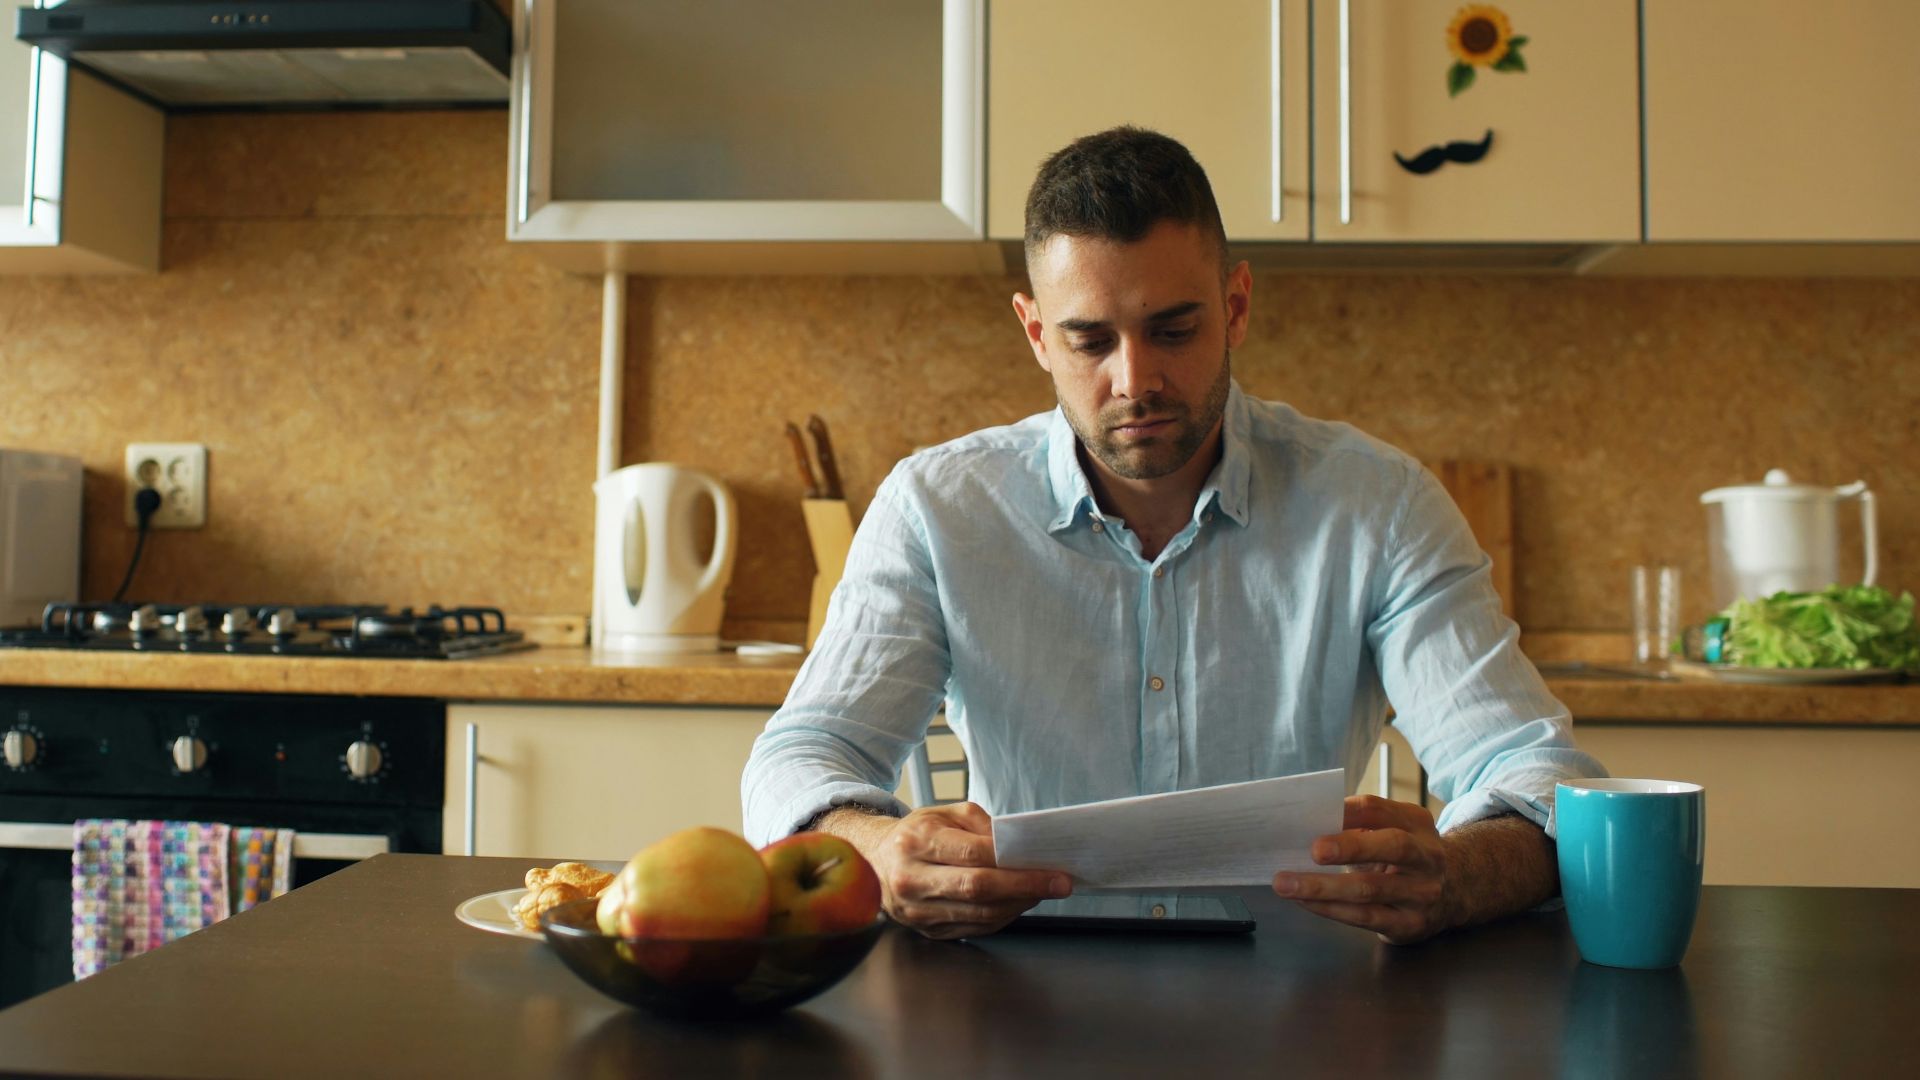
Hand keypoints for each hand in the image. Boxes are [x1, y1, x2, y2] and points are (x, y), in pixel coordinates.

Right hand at [870, 802, 1071, 939]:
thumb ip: (981, 825)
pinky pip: (974, 928)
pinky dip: (1002, 916)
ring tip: (1042, 891)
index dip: (1015, 863)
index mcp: (916, 842)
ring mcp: (917, 911)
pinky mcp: (926, 931)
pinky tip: (1018, 902)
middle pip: (977, 888)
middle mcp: (911, 879)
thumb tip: (1018, 845)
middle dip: (1025, 887)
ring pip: (979, 914)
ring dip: (1018, 904)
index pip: (972, 855)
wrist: (875, 861)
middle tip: (1059, 884)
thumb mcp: (944, 813)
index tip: (1050, 865)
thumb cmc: (917, 834)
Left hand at [1271, 795, 1460, 943]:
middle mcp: (1426, 856)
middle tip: (1313, 850)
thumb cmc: (1405, 857)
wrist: (1453, 894)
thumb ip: (1359, 825)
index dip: (1346, 811)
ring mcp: (1421, 893)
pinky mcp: (1409, 924)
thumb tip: (1305, 826)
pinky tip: (1305, 902)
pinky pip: (1365, 918)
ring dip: (1323, 887)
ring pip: (1370, 889)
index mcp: (1416, 823)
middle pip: (1392, 846)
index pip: (1380, 810)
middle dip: (1350, 847)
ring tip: (1286, 883)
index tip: (1311, 812)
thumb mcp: (1392, 831)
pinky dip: (1330, 909)